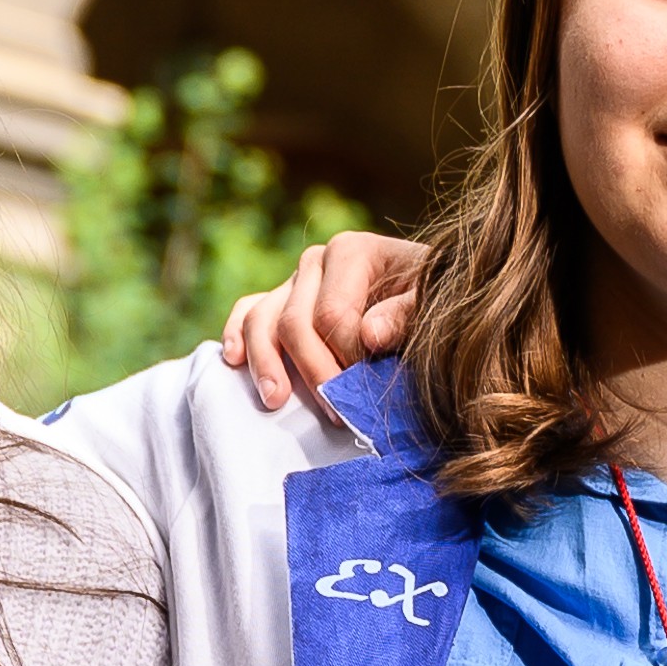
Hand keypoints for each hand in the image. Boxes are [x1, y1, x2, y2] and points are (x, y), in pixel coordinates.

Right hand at [217, 232, 432, 412]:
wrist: (427, 300)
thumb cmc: (432, 304)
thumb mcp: (431, 305)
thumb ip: (407, 315)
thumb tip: (370, 334)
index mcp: (351, 251)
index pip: (332, 315)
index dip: (348, 357)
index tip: (370, 384)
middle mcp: (316, 261)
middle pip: (294, 322)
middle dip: (313, 370)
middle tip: (336, 413)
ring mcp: (293, 282)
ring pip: (262, 321)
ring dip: (266, 363)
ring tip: (276, 400)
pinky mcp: (279, 302)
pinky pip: (248, 313)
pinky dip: (236, 336)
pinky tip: (234, 361)